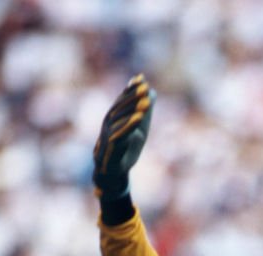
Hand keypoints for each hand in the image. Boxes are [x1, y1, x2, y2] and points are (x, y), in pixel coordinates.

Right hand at [92, 74, 155, 198]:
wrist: (113, 170)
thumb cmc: (125, 146)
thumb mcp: (138, 127)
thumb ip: (143, 109)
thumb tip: (152, 91)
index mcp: (114, 116)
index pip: (123, 100)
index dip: (131, 90)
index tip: (142, 79)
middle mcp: (109, 123)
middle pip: (121, 107)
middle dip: (133, 97)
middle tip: (145, 86)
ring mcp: (109, 135)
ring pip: (121, 120)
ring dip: (133, 109)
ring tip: (146, 102)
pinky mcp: (112, 148)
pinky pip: (121, 135)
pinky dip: (129, 126)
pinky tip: (138, 119)